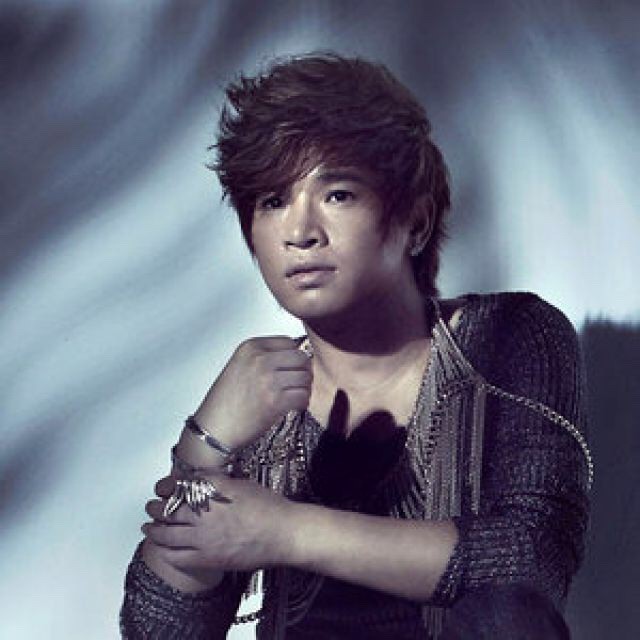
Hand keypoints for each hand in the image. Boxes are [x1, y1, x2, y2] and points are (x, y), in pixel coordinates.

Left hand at [142, 474, 295, 574]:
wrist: (283, 532)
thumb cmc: (268, 506)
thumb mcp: (241, 483)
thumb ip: (217, 482)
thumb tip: (199, 481)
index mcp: (212, 490)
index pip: (177, 485)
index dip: (164, 486)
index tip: (161, 487)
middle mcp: (204, 512)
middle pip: (167, 510)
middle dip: (155, 508)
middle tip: (151, 507)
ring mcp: (204, 537)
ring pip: (166, 535)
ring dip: (154, 530)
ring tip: (149, 527)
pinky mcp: (209, 558)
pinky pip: (178, 557)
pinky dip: (166, 552)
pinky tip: (163, 549)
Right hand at [193, 336, 311, 449]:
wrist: (214, 429)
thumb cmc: (224, 402)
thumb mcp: (238, 366)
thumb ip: (262, 357)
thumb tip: (292, 357)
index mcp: (250, 347)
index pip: (288, 342)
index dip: (294, 356)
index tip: (292, 367)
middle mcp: (260, 359)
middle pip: (301, 358)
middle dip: (303, 371)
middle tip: (298, 382)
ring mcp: (268, 379)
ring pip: (305, 377)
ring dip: (304, 388)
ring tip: (294, 395)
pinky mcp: (276, 400)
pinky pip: (303, 396)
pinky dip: (302, 402)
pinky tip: (293, 406)